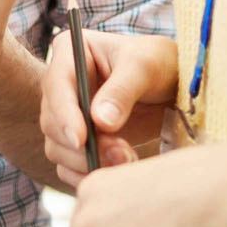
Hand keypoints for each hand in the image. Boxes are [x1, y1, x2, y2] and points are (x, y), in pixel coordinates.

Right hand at [41, 28, 178, 184]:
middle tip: (121, 153)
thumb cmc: (160, 64)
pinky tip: (118, 169)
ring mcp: (68, 115)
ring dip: (89, 161)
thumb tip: (100, 121)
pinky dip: (89, 173)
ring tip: (127, 159)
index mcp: (70, 53)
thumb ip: (122, 91)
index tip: (80, 139)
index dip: (64, 114)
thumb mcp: (145, 67)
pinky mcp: (79, 140)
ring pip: (58, 147)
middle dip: (83, 144)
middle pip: (52, 121)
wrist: (174, 88)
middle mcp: (62, 85)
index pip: (55, 85)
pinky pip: (69, 165)